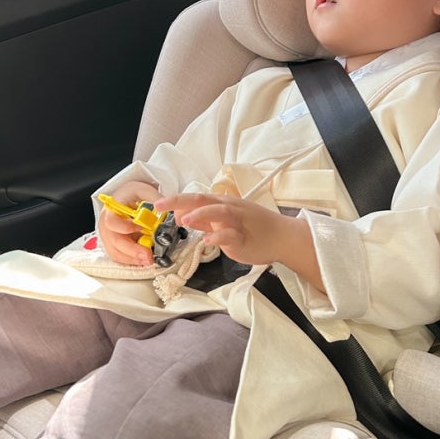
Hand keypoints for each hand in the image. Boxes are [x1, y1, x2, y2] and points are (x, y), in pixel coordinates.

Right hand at [98, 180, 159, 264]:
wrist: (125, 198)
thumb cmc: (132, 194)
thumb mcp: (144, 190)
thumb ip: (154, 198)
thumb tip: (166, 207)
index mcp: (111, 210)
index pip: (112, 222)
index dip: (125, 228)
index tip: (140, 228)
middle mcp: (106, 226)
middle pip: (115, 242)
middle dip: (132, 251)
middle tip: (148, 256)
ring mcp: (108, 237)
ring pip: (116, 253)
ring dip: (133, 259)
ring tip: (148, 260)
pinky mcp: (113, 245)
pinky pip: (120, 257)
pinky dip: (132, 260)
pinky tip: (143, 260)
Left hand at [156, 193, 324, 291]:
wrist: (282, 237)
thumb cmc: (254, 228)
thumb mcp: (224, 220)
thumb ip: (203, 219)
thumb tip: (181, 215)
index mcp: (221, 203)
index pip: (195, 197)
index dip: (175, 200)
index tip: (157, 205)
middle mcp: (228, 208)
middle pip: (202, 199)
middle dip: (179, 200)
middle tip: (159, 205)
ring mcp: (237, 221)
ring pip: (218, 212)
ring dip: (200, 214)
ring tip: (183, 220)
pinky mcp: (245, 237)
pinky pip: (231, 235)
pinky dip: (219, 236)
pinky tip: (208, 241)